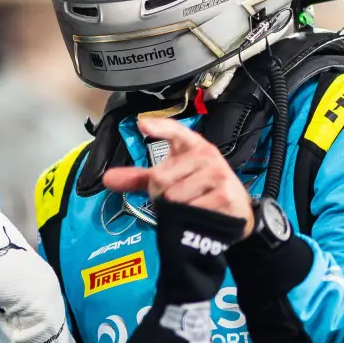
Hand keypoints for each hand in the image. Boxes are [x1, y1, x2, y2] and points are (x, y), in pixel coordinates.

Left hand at [103, 116, 252, 237]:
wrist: (236, 210)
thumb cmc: (199, 188)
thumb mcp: (171, 178)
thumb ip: (139, 178)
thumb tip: (107, 178)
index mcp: (193, 145)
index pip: (176, 131)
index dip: (160, 127)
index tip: (143, 124)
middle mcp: (207, 155)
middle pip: (161, 178)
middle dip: (161, 195)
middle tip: (178, 198)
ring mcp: (218, 174)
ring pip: (173, 197)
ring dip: (175, 209)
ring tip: (190, 205)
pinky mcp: (225, 195)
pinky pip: (190, 210)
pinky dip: (189, 218)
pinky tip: (200, 214)